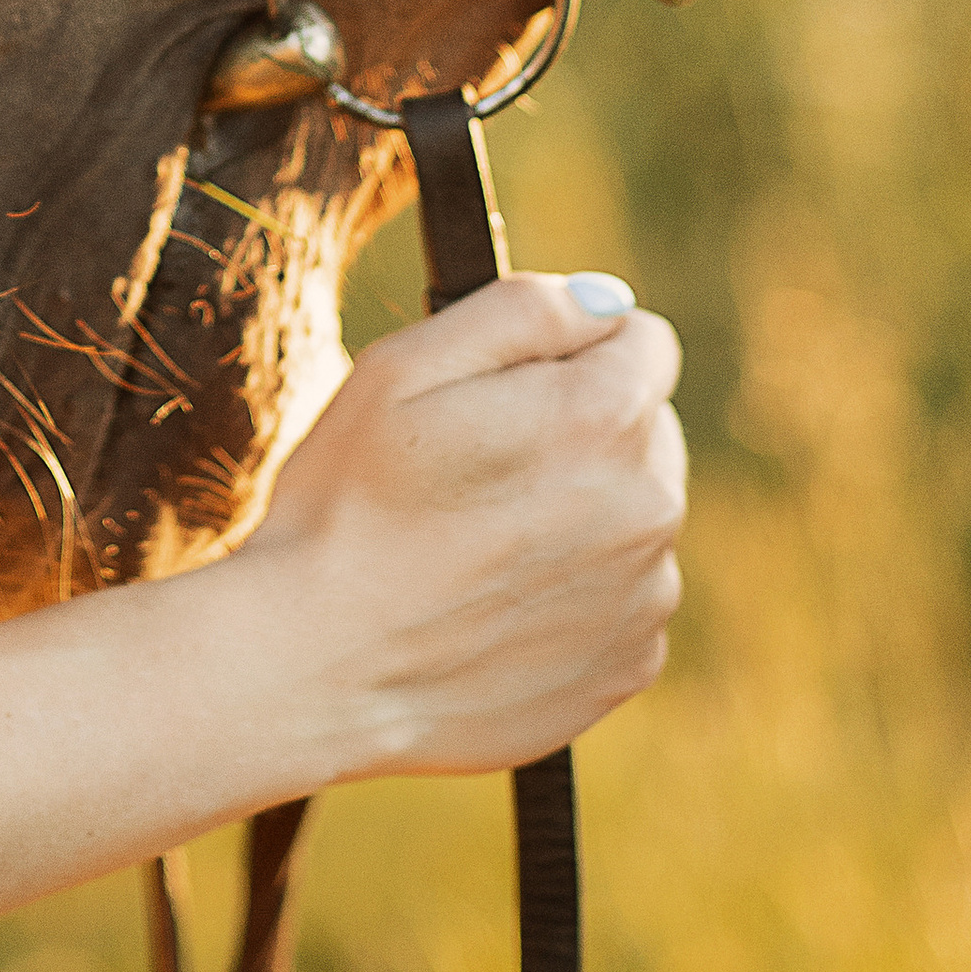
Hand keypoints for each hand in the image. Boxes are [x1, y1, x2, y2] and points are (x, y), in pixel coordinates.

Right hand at [235, 272, 685, 784]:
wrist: (320, 668)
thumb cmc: (350, 504)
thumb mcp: (406, 366)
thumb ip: (523, 309)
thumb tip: (605, 303)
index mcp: (603, 418)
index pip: (643, 339)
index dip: (570, 347)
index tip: (506, 385)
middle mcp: (650, 506)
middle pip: (644, 427)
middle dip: (581, 427)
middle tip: (477, 466)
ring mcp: (644, 598)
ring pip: (630, 514)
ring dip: (579, 511)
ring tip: (475, 543)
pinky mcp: (626, 668)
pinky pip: (620, 598)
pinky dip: (572, 592)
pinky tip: (491, 604)